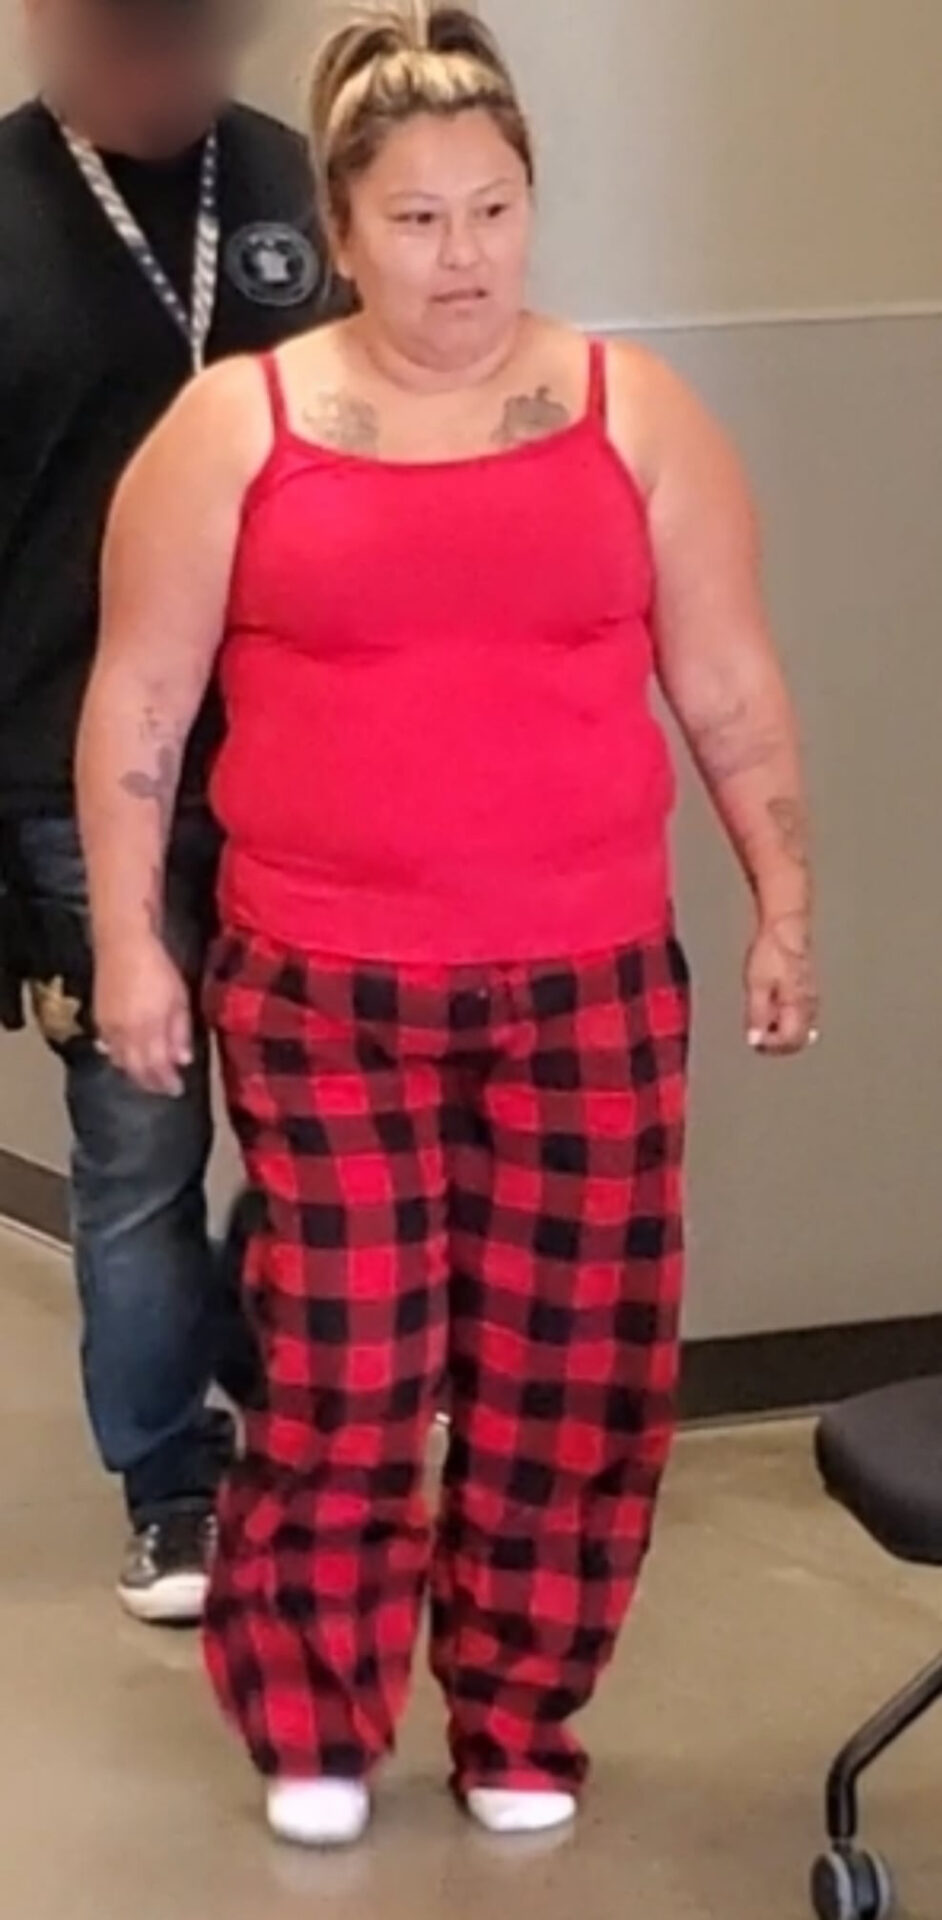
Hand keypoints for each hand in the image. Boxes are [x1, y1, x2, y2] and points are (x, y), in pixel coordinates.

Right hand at [93, 934, 192, 1096]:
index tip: (177, 1089)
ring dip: (134, 1072)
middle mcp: (125, 1034)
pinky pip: (108, 1047)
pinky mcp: (98, 1017)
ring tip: (146, 1077)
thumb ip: (179, 1032)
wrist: (122, 944)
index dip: (166, 1082)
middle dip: (150, 1083)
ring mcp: (109, 1027)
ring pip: (120, 1060)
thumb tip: (182, 1060)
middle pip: (136, 1069)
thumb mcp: (179, 999)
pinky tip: (124, 1058)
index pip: (156, 1068)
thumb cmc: (157, 968)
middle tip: (162, 1089)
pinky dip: (118, 1057)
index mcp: (148, 1029)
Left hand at [745, 912, 818, 1056]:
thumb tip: (755, 1040)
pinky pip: (799, 1016)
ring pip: (799, 1029)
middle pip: (797, 1040)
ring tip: (761, 1017)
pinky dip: (784, 1020)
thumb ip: (758, 1015)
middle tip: (756, 1033)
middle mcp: (809, 1006)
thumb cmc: (771, 952)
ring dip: (780, 1031)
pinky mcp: (807, 991)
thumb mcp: (757, 986)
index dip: (770, 1046)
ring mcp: (810, 999)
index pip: (790, 1042)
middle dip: (776, 1042)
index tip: (753, 1038)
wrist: (785, 927)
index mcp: (798, 1007)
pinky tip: (771, 1007)